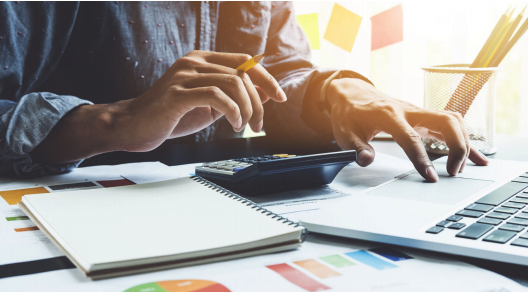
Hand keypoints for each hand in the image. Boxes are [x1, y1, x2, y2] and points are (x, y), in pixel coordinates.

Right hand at [32, 51, 285, 163]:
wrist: (132, 127)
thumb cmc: (169, 117)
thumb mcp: (209, 106)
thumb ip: (233, 97)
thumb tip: (265, 95)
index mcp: (202, 61)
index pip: (244, 61)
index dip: (266, 78)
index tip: (280, 98)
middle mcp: (193, 62)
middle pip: (242, 73)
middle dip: (259, 101)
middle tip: (258, 125)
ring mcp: (184, 75)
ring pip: (232, 83)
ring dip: (247, 109)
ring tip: (243, 127)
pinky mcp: (177, 93)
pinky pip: (216, 95)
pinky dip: (232, 111)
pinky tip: (233, 124)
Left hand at [326, 78, 487, 181]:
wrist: (352, 94)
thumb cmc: (349, 114)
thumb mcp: (345, 133)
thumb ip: (357, 147)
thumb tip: (366, 160)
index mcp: (388, 114)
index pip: (410, 137)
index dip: (421, 158)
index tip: (431, 177)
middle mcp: (408, 110)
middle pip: (445, 120)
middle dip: (456, 146)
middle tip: (453, 171)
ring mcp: (418, 111)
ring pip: (452, 120)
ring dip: (463, 142)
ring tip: (461, 167)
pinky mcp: (423, 116)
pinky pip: (450, 124)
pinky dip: (464, 139)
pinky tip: (476, 156)